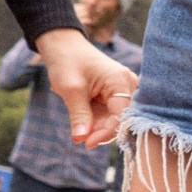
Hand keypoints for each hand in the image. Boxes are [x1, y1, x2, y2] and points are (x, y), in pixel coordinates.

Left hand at [36, 30, 135, 148]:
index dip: (106, 133)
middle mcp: (128, 86)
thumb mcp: (70, 89)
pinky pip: (110, 115)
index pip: (122, 116)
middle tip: (79, 139)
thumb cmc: (67, 62)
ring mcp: (122, 91)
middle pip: (122, 120)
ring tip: (78, 132)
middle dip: (102, 133)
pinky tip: (83, 126)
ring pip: (116, 120)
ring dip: (98, 129)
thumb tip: (81, 139)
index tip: (86, 143)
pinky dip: (97, 123)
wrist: (63, 48)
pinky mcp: (114, 96)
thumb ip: (79, 114)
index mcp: (121, 82)